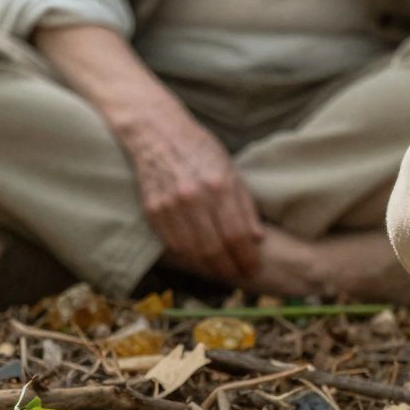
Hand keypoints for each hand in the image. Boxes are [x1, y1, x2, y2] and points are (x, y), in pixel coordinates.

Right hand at [119, 111, 262, 286]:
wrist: (157, 134)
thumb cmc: (200, 149)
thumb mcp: (230, 169)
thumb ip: (245, 204)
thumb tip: (257, 238)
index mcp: (218, 185)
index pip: (237, 234)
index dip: (247, 257)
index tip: (254, 267)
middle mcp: (193, 198)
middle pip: (215, 248)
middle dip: (231, 268)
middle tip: (241, 276)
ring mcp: (170, 206)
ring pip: (193, 252)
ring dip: (210, 269)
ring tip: (223, 273)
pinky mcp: (152, 211)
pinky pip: (173, 245)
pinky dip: (188, 258)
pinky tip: (200, 262)